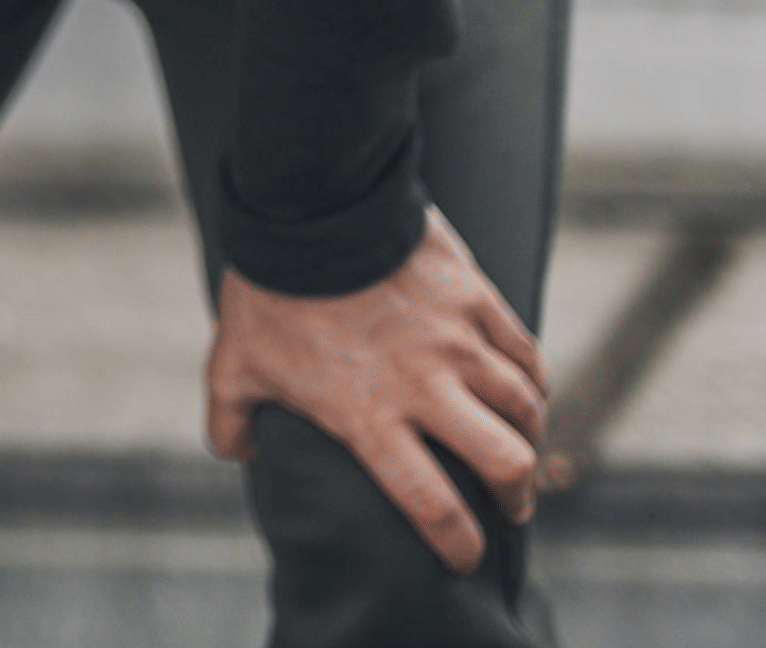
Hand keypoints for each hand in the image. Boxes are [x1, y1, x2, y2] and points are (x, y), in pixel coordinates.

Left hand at [203, 205, 548, 574]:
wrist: (308, 207)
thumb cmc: (268, 292)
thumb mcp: (232, 366)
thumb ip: (230, 422)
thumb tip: (239, 453)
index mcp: (370, 417)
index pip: (430, 504)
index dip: (457, 543)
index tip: (466, 558)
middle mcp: (426, 387)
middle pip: (505, 462)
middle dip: (516, 497)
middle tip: (512, 506)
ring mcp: (457, 342)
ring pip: (525, 407)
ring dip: (530, 436)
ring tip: (521, 447)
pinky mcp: (475, 299)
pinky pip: (525, 353)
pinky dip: (535, 381)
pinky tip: (529, 391)